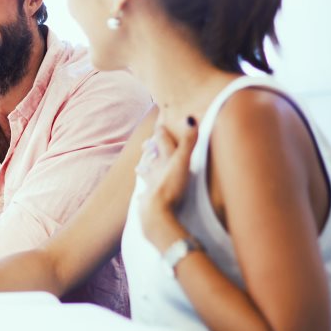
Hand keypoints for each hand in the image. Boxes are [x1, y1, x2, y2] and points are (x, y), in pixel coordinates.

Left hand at [135, 116, 198, 250]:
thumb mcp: (182, 161)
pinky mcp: (149, 201)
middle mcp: (154, 171)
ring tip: (140, 167)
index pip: (161, 142)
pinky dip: (144, 194)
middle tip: (146, 143)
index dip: (161, 133)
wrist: (156, 211)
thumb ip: (188, 142)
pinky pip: (145, 196)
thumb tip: (190, 119)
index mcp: (163, 160)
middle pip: (151, 157)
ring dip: (145, 169)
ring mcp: (150, 186)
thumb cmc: (170, 185)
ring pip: (146, 175)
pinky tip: (141, 196)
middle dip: (150, 150)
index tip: (159, 126)